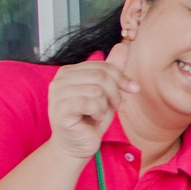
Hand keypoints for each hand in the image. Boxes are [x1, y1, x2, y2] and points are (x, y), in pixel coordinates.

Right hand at [47, 43, 138, 160]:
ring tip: (100, 114)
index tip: (133, 89)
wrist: (78, 144)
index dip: (122, 77)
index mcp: (70, 71)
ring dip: (106, 106)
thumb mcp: (107, 92)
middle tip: (116, 106)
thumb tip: (124, 45)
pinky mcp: (60, 109)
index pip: (103, 66)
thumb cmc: (91, 119)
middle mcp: (60, 79)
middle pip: (101, 76)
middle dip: (115, 93)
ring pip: (97, 90)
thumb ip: (112, 70)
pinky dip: (98, 113)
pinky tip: (93, 119)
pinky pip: (90, 103)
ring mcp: (57, 94)